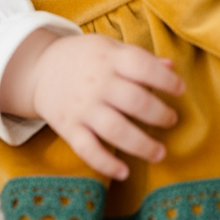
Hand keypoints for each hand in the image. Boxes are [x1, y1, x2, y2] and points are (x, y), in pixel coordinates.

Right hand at [0, 29, 184, 179]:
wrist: (39, 68)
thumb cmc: (84, 57)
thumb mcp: (109, 47)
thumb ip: (139, 57)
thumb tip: (172, 67)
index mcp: (109, 58)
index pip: (142, 66)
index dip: (165, 79)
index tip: (180, 89)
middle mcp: (97, 83)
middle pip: (134, 101)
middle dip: (159, 114)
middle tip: (171, 120)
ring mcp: (82, 107)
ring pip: (115, 130)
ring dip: (142, 145)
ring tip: (160, 153)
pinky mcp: (69, 128)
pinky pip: (88, 149)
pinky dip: (106, 164)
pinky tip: (124, 172)